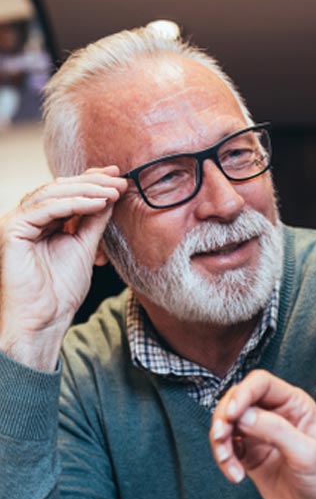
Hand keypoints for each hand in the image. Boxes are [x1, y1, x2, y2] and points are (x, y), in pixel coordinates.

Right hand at [0, 166, 125, 369]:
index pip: (66, 192)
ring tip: (113, 192)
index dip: (92, 182)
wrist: (45, 320)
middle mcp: (26, 218)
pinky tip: (98, 204)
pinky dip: (73, 204)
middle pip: (59, 188)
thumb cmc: (61, 291)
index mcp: (41, 222)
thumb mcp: (85, 247)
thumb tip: (112, 194)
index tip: (120, 178)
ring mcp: (16, 222)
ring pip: (52, 193)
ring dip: (87, 190)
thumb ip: (94, 221)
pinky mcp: (12, 229)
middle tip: (121, 181)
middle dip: (93, 183)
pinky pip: (45, 209)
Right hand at [209, 370, 315, 498]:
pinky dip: (223, 459)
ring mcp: (261, 435)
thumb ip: (275, 430)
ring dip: (219, 441)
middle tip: (221, 440)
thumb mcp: (305, 454)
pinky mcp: (250, 456)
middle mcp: (276, 414)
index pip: (260, 383)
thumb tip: (243, 415)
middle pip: (237, 399)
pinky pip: (226, 447)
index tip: (231, 416)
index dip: (241, 394)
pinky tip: (235, 476)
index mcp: (295, 405)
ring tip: (226, 462)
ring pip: (227, 423)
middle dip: (223, 418)